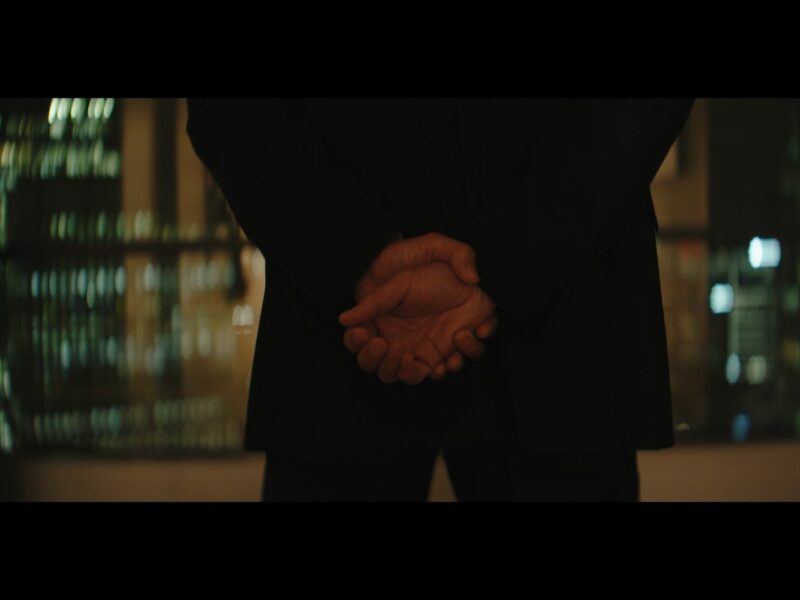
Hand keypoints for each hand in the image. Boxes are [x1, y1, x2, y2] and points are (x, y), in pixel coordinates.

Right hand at [340, 262, 495, 383]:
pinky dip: (442, 367)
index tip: (363, 334)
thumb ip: (373, 302)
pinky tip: (449, 342)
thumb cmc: (432, 277)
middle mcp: (398, 341)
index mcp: (382, 323)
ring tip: (410, 355)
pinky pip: (437, 374)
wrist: (469, 282)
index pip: (358, 343)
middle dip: (378, 362)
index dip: (356, 343)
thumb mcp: (400, 284)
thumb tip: (343, 319)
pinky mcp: (445, 357)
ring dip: (405, 372)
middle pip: (377, 368)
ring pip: (405, 378)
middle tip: (387, 345)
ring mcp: (421, 352)